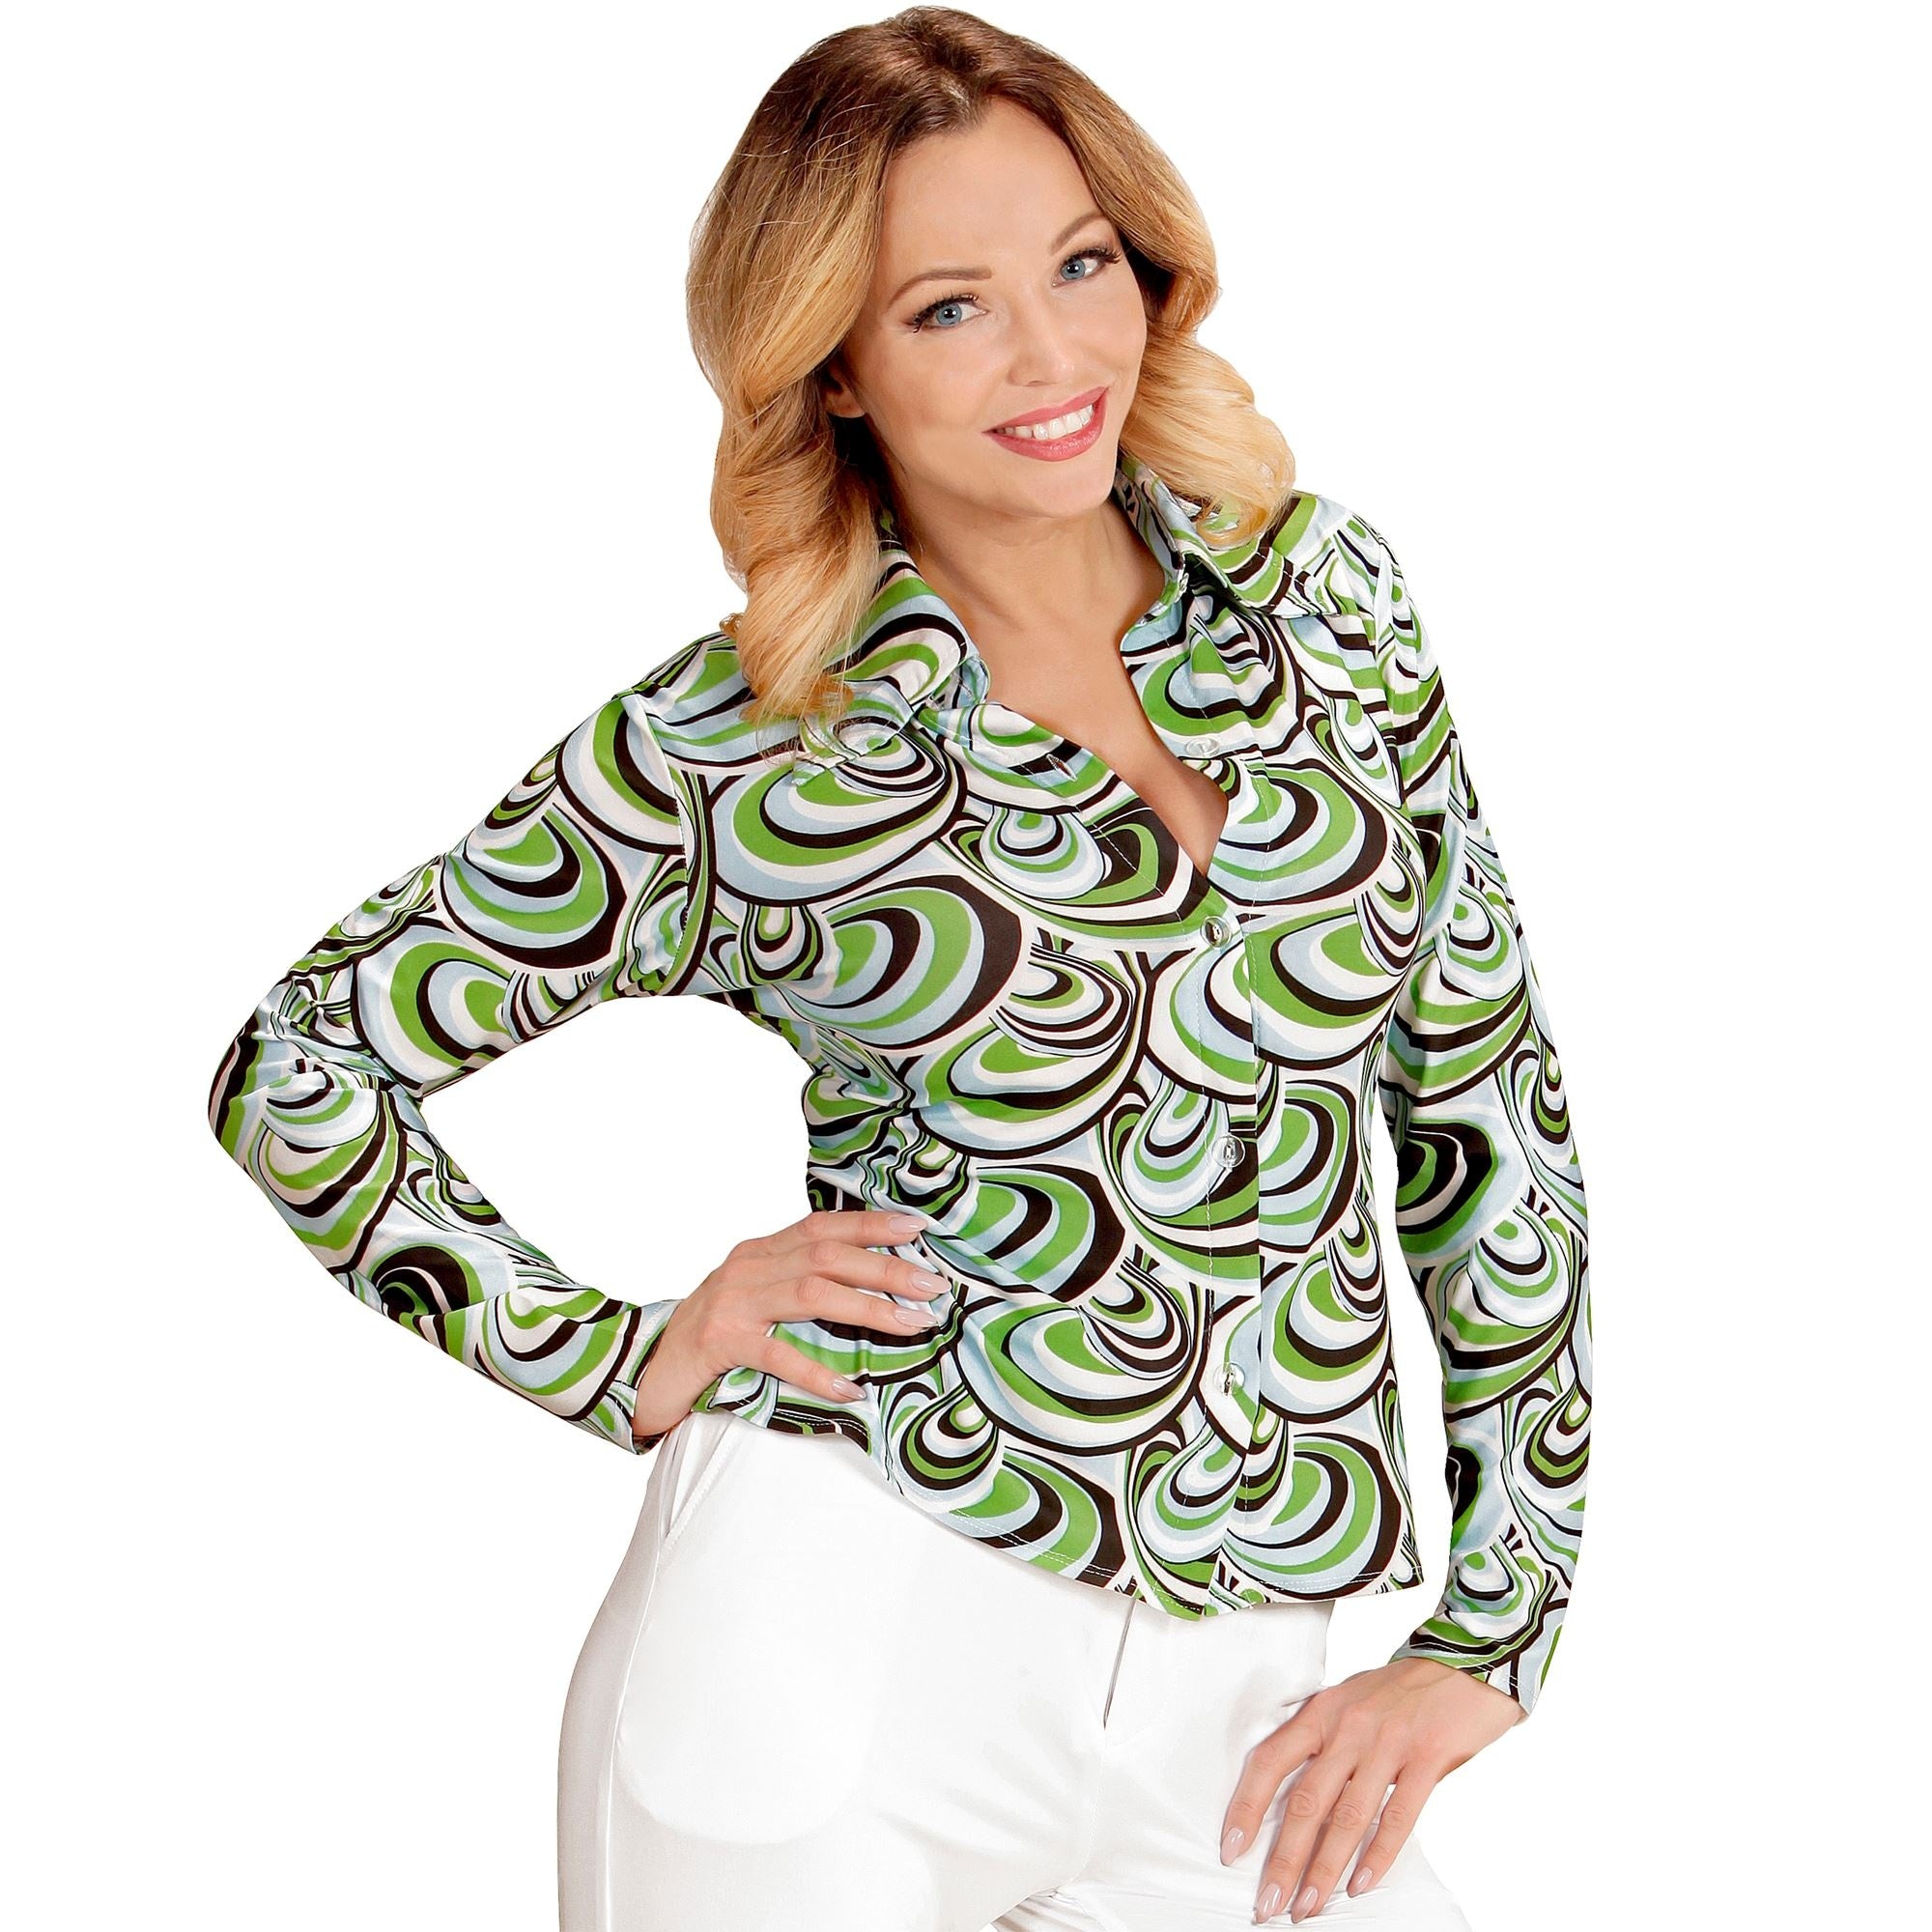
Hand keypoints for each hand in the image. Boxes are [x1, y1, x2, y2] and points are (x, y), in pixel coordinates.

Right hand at [630, 1208, 950, 1442]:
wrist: (646, 1373)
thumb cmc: (711, 1338)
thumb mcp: (754, 1298)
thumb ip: (797, 1284)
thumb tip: (868, 1288)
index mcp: (759, 1251)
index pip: (822, 1225)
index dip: (870, 1223)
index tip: (918, 1228)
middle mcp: (747, 1267)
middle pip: (826, 1255)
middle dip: (884, 1267)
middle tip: (932, 1285)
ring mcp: (731, 1302)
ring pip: (811, 1293)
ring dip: (868, 1308)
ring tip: (911, 1325)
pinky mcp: (719, 1342)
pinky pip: (776, 1355)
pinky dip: (816, 1371)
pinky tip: (849, 1388)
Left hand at [1220, 1655, 1522, 1921]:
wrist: (1463, 1663)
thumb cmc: (1399, 1690)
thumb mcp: (1349, 1702)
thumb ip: (1323, 1742)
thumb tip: (1293, 1800)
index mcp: (1322, 1712)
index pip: (1270, 1762)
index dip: (1246, 1806)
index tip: (1231, 1848)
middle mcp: (1348, 1727)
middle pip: (1305, 1802)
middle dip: (1283, 1859)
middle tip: (1268, 1903)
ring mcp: (1388, 1742)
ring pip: (1346, 1817)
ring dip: (1324, 1868)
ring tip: (1307, 1905)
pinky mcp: (1427, 1758)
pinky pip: (1398, 1818)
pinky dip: (1377, 1856)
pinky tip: (1360, 1884)